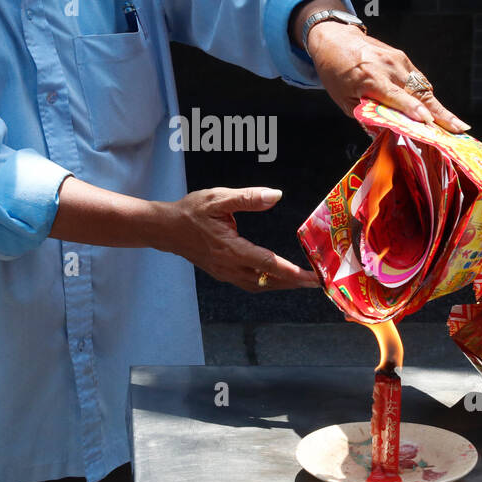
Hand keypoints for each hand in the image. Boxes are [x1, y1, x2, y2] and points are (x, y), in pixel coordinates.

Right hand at [154, 187, 319, 291]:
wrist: (165, 229)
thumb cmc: (190, 211)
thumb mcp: (218, 198)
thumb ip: (248, 198)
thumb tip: (275, 195)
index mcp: (230, 249)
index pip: (267, 264)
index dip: (291, 271)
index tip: (311, 277)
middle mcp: (229, 266)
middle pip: (267, 280)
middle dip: (293, 282)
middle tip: (316, 281)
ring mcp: (224, 273)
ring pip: (259, 285)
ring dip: (281, 284)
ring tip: (301, 281)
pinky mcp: (222, 273)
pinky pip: (250, 283)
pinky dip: (267, 282)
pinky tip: (276, 276)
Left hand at [306, 23, 470, 132]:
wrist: (335, 39)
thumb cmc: (335, 72)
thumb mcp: (343, 99)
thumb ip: (365, 115)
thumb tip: (387, 132)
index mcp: (369, 78)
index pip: (395, 96)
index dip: (412, 110)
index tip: (428, 122)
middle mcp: (388, 67)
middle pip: (419, 93)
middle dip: (440, 113)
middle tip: (459, 129)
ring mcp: (398, 60)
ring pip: (423, 87)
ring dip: (439, 107)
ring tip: (455, 125)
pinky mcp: (403, 58)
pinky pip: (418, 80)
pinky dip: (428, 96)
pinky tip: (437, 112)